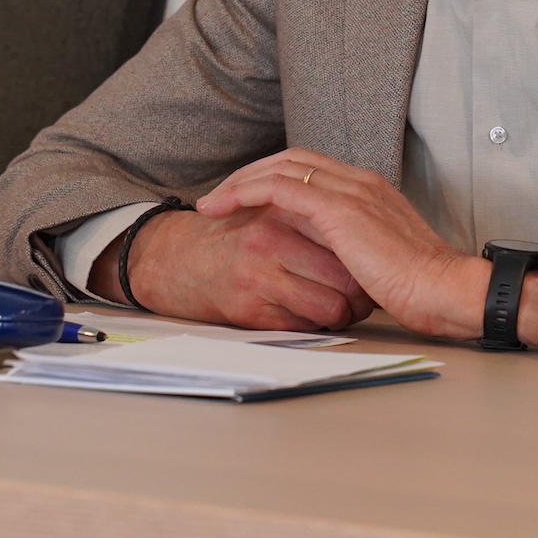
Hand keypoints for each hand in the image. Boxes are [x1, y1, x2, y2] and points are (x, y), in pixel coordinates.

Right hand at [87, 206, 374, 331]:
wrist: (172, 260)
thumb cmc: (229, 238)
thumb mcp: (265, 212)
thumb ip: (306, 216)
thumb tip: (359, 236)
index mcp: (281, 210)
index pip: (346, 237)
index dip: (363, 260)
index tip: (365, 271)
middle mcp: (271, 238)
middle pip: (347, 275)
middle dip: (361, 294)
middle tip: (359, 298)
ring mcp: (259, 274)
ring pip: (332, 306)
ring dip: (342, 316)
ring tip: (337, 311)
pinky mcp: (249, 307)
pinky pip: (304, 326)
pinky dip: (315, 327)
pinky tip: (308, 318)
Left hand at [197, 148, 537, 344]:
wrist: (445, 289)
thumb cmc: (420, 287)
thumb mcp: (378, 260)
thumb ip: (353, 248)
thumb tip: (324, 259)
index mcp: (370, 190)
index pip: (312, 166)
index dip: (275, 177)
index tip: (247, 199)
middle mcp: (358, 181)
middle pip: (291, 158)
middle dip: (251, 173)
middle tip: (220, 197)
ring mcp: (350, 190)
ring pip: (280, 166)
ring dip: (240, 181)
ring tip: (212, 203)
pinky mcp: (339, 208)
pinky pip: (279, 187)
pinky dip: (247, 192)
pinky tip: (224, 208)